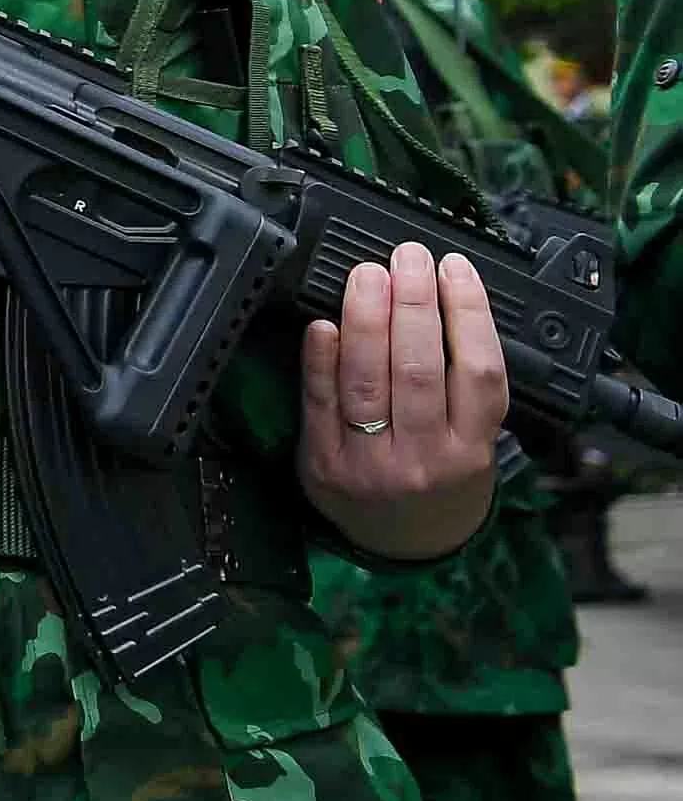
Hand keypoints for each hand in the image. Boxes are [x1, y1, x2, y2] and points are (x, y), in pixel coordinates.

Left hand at [299, 243, 506, 562]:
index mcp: (472, 450)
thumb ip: (466, 388)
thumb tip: (445, 301)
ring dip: (366, 317)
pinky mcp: (322, 463)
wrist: (404, 543)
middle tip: (408, 257)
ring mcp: (370, 462)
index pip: (479, 372)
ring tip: (369, 274)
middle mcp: (423, 459)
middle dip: (413, 302)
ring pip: (367, 378)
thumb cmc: (443, 480)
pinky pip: (320, 401)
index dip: (469, 313)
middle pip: (419, 368)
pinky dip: (320, 358)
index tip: (456, 270)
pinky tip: (323, 322)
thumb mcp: (477, 444)